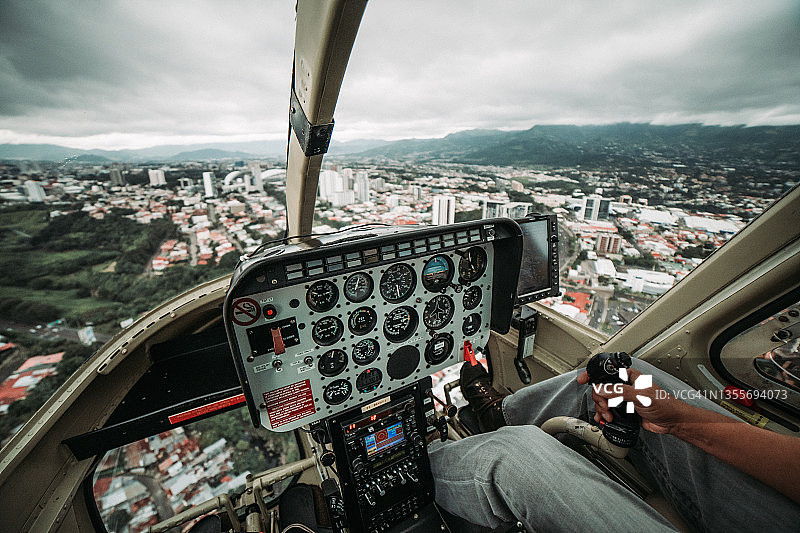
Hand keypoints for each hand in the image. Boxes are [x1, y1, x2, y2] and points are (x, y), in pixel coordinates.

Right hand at [577, 368, 692, 433]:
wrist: (671, 421)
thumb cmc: (664, 403)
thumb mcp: (640, 395)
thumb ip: (619, 392)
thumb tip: (601, 389)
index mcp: (629, 376)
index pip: (607, 373)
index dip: (593, 375)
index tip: (583, 380)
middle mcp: (624, 386)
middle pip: (601, 389)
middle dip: (600, 400)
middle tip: (606, 407)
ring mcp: (623, 398)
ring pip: (603, 401)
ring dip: (602, 409)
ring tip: (609, 416)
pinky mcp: (624, 410)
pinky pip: (608, 411)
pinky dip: (603, 416)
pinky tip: (604, 420)